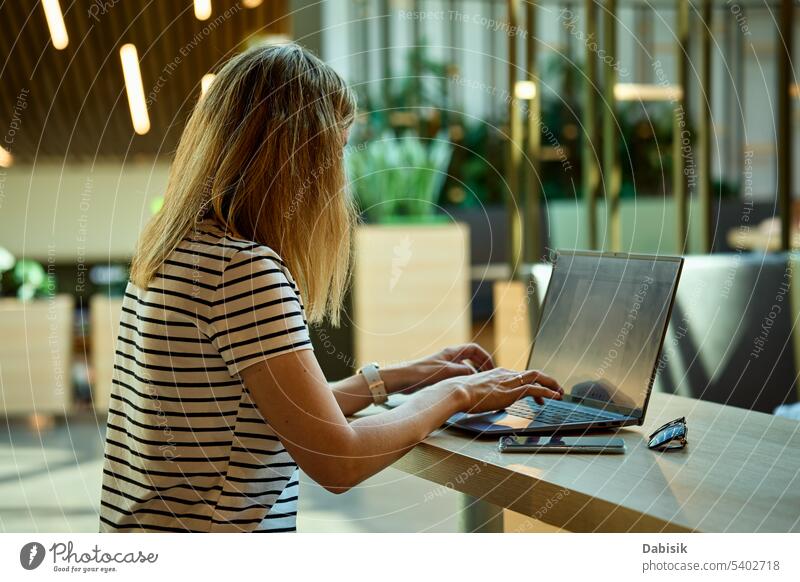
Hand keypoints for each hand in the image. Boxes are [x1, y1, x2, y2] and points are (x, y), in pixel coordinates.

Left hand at [382, 343, 494, 394]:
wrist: (402, 379)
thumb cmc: (422, 373)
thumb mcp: (446, 372)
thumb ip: (463, 372)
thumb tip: (477, 375)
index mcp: (452, 352)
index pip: (475, 350)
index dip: (485, 358)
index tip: (491, 369)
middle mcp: (449, 357)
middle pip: (471, 359)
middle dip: (481, 368)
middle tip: (489, 379)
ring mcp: (444, 367)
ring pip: (464, 370)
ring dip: (473, 377)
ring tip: (479, 387)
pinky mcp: (439, 376)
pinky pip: (457, 378)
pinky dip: (463, 383)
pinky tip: (464, 392)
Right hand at [444, 367, 562, 413]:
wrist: (457, 392)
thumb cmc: (460, 393)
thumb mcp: (473, 391)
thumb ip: (482, 394)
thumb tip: (482, 402)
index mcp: (497, 373)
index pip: (520, 375)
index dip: (531, 382)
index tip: (536, 391)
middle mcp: (505, 374)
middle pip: (531, 373)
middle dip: (546, 380)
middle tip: (556, 389)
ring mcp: (509, 381)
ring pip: (537, 377)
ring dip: (551, 384)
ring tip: (560, 393)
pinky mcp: (512, 391)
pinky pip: (535, 389)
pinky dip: (548, 392)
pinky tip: (555, 397)